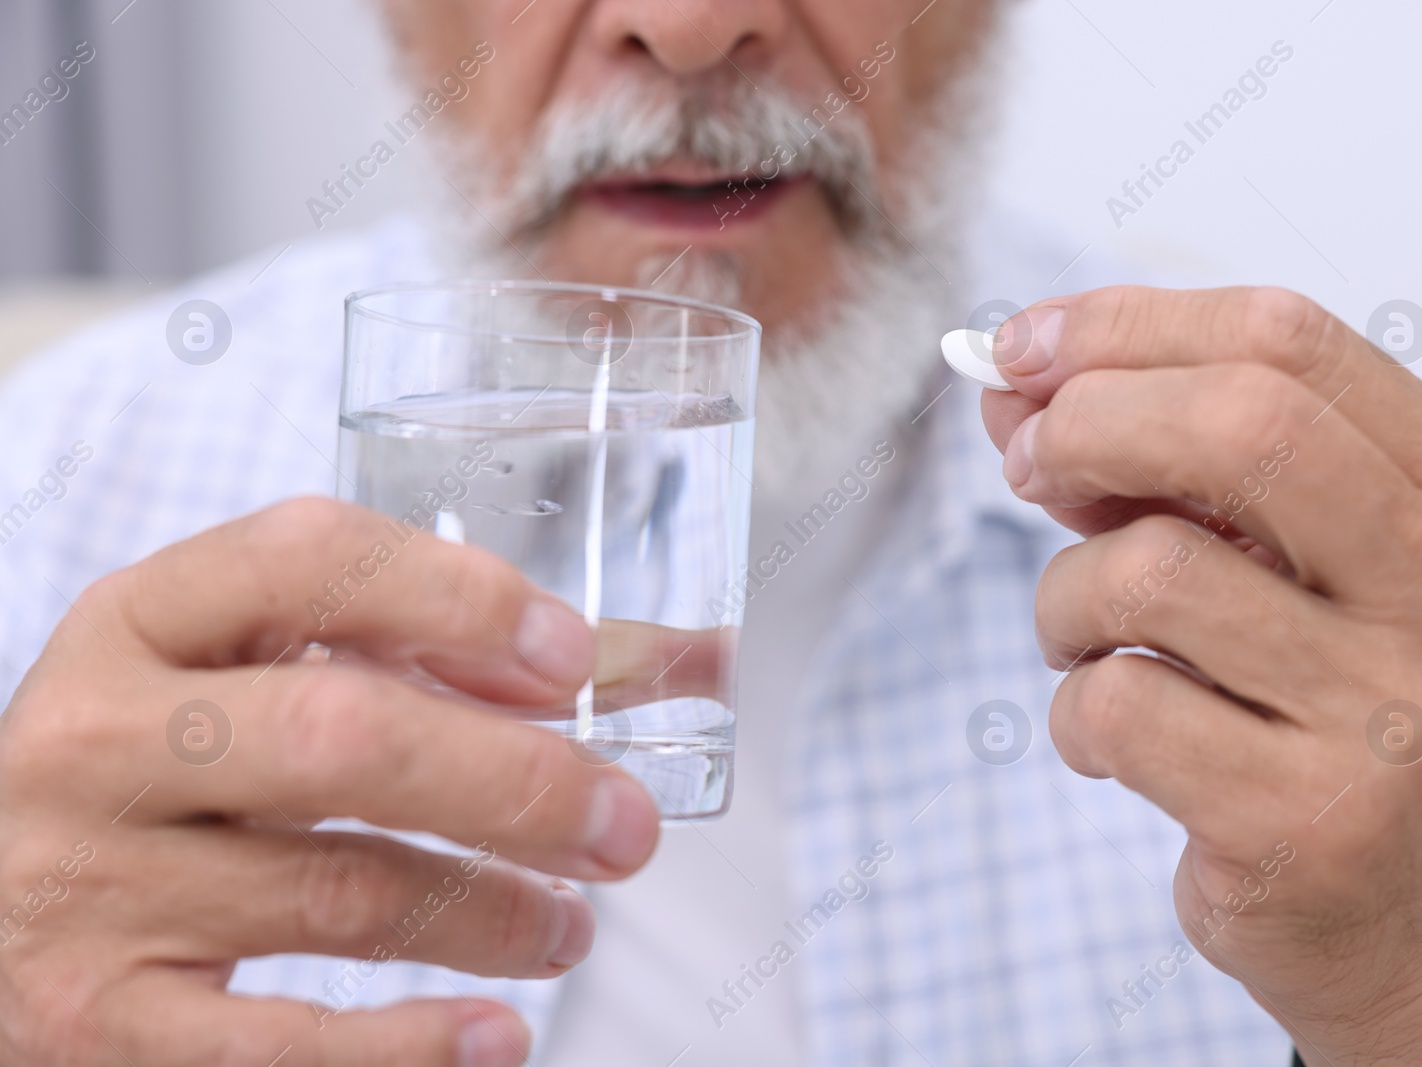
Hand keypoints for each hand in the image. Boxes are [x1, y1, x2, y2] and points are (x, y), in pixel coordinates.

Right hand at [0, 497, 660, 1066]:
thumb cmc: (163, 771)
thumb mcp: (249, 678)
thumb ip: (428, 657)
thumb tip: (673, 661)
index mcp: (144, 621)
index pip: (308, 558)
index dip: (458, 596)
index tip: (573, 657)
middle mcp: (103, 739)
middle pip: (343, 736)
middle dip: (516, 782)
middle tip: (627, 826)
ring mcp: (92, 886)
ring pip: (338, 893)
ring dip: (493, 912)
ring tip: (574, 924)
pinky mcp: (97, 1023)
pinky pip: (277, 1048)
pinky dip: (407, 1046)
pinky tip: (495, 1035)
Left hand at [982, 287, 1421, 1065]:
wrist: (1413, 917)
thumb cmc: (1322, 706)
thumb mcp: (1271, 558)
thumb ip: (1153, 463)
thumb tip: (1008, 389)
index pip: (1285, 340)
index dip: (1125, 324)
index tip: (1023, 348)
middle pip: (1240, 424)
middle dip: (1089, 422)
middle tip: (1027, 465)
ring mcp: (1386, 712)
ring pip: (1153, 571)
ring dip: (1065, 596)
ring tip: (1083, 639)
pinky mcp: (1305, 820)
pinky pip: (1116, 705)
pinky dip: (1072, 708)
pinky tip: (1110, 736)